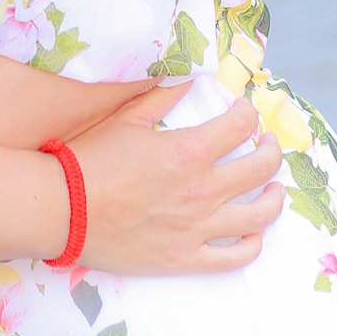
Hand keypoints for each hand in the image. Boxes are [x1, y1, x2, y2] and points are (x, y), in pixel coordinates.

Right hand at [70, 84, 284, 274]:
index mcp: (189, 151)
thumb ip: (161, 95)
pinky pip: (235, 257)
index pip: (240, 126)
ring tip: (273, 188)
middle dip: (270, 150)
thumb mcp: (125, 117)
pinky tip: (253, 232)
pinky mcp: (186, 258)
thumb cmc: (89, 159)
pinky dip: (253, 244)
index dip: (248, 114)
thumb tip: (188, 77)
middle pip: (260, 169)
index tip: (243, 112)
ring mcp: (197, 228)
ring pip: (258, 215)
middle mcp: (202, 189)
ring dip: (274, 197)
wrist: (62, 208)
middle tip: (267, 144)